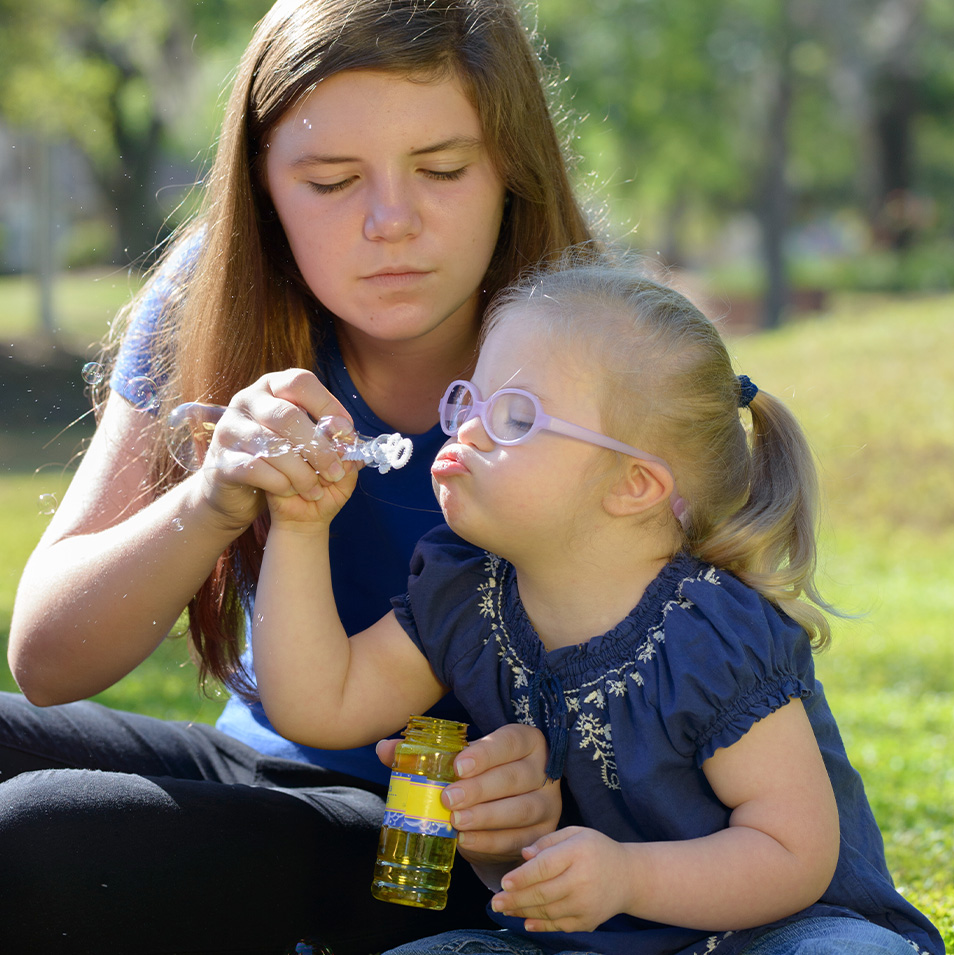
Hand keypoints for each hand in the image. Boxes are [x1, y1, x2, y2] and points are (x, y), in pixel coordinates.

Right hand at [195, 369, 352, 529]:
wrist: (239, 492)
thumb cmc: (281, 461)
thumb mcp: (308, 445)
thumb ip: (330, 439)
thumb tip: (352, 442)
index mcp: (272, 387)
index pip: (301, 382)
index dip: (328, 407)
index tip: (346, 434)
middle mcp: (247, 400)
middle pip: (287, 416)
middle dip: (318, 447)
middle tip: (335, 471)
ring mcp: (230, 428)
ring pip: (272, 445)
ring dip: (301, 472)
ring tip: (315, 489)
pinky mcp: (220, 459)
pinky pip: (255, 469)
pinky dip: (280, 483)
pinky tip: (290, 491)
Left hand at [377, 723, 560, 885]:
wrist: (506, 808)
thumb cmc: (479, 776)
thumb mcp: (457, 759)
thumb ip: (422, 752)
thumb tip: (385, 749)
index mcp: (526, 741)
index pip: (510, 741)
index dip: (486, 753)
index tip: (458, 765)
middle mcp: (543, 770)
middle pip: (516, 778)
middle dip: (481, 789)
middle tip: (448, 798)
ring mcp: (548, 804)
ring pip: (522, 810)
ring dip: (487, 817)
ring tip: (455, 821)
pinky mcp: (543, 834)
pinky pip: (519, 840)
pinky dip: (491, 842)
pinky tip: (467, 841)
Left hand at [491, 827, 632, 932]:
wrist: (628, 877)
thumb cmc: (595, 850)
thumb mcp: (575, 833)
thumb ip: (548, 841)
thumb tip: (524, 855)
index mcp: (578, 852)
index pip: (545, 867)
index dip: (523, 876)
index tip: (504, 882)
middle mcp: (583, 880)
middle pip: (543, 893)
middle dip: (515, 899)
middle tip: (495, 902)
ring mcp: (586, 904)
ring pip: (548, 911)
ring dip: (523, 912)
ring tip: (504, 909)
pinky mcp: (588, 921)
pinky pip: (559, 925)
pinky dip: (541, 925)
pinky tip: (525, 921)